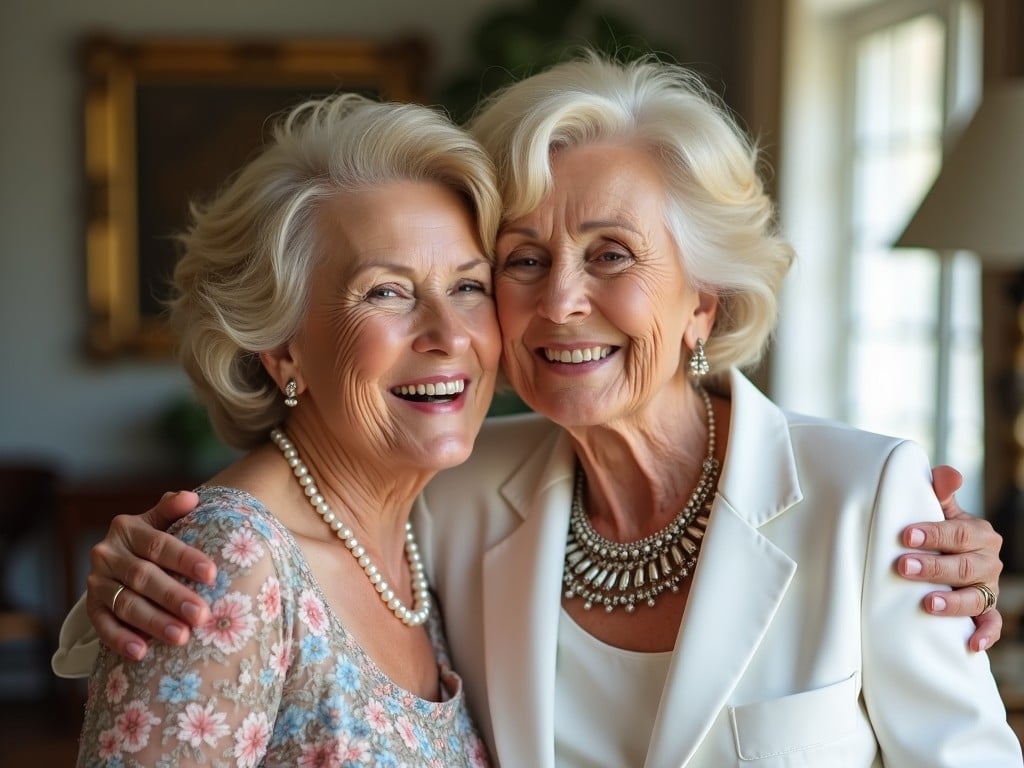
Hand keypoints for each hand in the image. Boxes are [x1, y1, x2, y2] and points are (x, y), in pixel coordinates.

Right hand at [86, 490, 214, 659]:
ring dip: (153, 622)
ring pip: (125, 604)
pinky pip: (102, 626)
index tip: (211, 574)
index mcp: (128, 528)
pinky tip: (141, 653)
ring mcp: (96, 582)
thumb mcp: (163, 521)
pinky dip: (120, 639)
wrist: (122, 559)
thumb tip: (191, 498)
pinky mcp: (91, 607)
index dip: (185, 559)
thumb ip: (173, 509)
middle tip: (202, 615)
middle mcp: (107, 554)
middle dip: (174, 597)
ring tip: (181, 637)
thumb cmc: (155, 540)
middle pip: (143, 577)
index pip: (159, 544)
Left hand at [896, 465, 1002, 651]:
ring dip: (953, 602)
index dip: (932, 533)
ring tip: (927, 603)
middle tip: (903, 566)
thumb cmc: (937, 531)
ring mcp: (989, 588)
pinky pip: (992, 625)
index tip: (905, 534)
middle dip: (934, 567)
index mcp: (978, 533)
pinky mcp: (987, 612)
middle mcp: (988, 561)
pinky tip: (971, 644)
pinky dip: (985, 635)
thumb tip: (949, 474)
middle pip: (964, 566)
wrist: (949, 558)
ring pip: (976, 596)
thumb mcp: (939, 510)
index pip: (957, 533)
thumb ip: (940, 493)